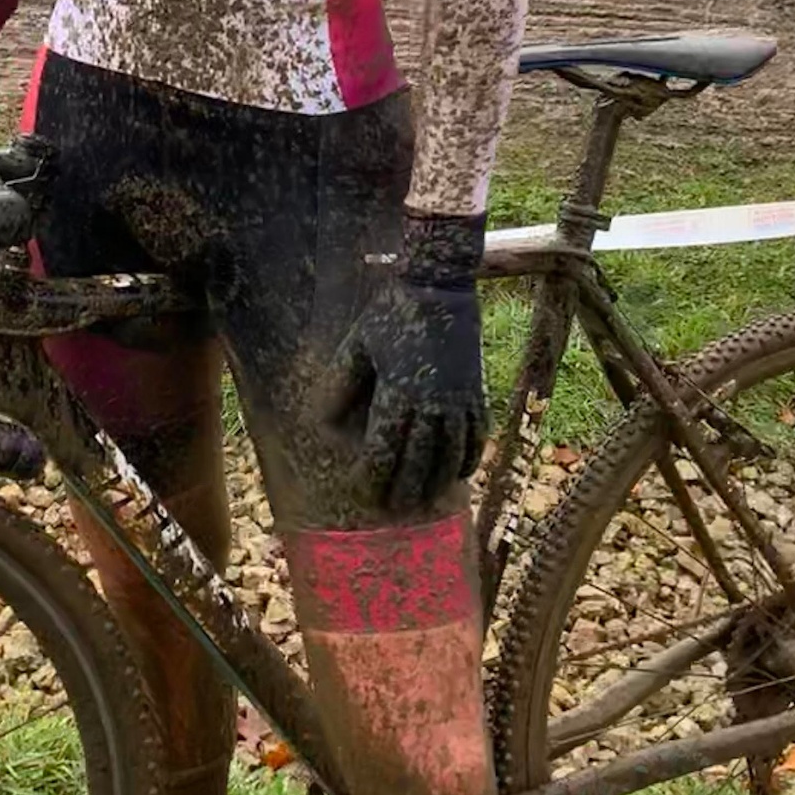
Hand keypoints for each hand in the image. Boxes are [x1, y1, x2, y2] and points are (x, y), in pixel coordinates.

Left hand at [317, 213, 488, 515]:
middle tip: (394, 510)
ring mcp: (458, 397)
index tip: (366, 492)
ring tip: (426, 501)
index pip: (385, 447)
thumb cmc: (391, 311)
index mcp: (398, 390)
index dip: (376, 474)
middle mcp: (432, 401)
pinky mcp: (476, 390)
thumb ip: (339, 384)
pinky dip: (469, 458)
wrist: (440, 284)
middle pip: (419, 459)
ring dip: (438, 481)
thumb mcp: (358, 344)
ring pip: (450, 453)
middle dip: (405, 488)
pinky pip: (476, 435)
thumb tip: (318, 422)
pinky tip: (459, 474)